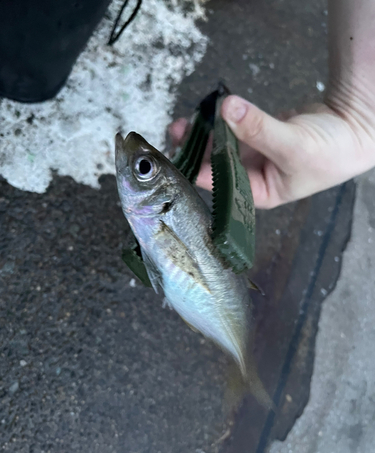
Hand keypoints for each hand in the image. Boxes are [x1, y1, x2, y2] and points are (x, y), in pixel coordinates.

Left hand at [169, 93, 374, 208]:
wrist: (354, 128)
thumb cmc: (331, 152)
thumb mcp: (293, 146)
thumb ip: (258, 128)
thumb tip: (226, 109)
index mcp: (258, 193)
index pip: (220, 185)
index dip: (198, 170)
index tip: (179, 155)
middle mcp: (251, 177)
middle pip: (215, 165)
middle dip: (196, 150)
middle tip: (176, 133)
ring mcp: (252, 155)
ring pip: (220, 146)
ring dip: (203, 135)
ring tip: (182, 123)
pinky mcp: (255, 135)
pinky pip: (232, 128)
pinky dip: (221, 121)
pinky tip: (206, 114)